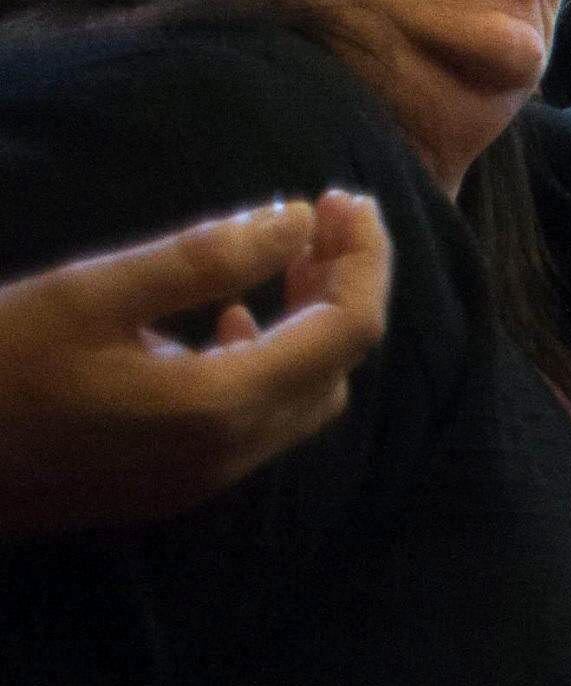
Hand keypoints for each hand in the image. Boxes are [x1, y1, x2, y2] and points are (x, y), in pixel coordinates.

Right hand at [0, 193, 390, 537]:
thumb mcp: (91, 292)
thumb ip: (203, 257)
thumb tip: (298, 219)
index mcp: (221, 406)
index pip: (348, 329)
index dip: (363, 257)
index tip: (345, 197)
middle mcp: (228, 457)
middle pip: (336, 365)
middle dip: (343, 286)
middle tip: (323, 219)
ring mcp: (199, 483)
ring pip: (302, 400)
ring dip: (309, 326)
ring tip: (286, 257)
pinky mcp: (167, 489)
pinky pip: (256, 426)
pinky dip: (269, 364)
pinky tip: (229, 322)